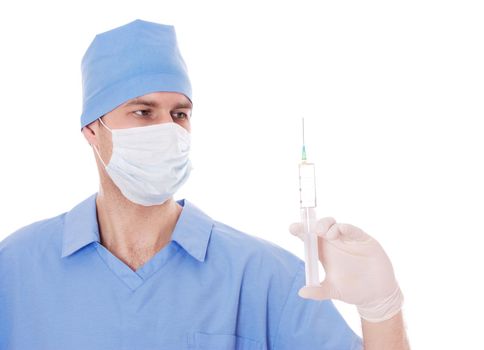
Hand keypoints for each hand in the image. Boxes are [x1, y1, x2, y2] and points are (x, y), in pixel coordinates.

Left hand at [289, 217, 403, 322]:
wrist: (375, 295)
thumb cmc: (352, 290)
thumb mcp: (332, 291)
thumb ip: (317, 292)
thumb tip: (301, 293)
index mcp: (324, 252)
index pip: (310, 238)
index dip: (301, 231)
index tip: (292, 228)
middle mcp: (335, 243)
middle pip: (321, 227)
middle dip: (314, 225)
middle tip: (312, 230)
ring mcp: (349, 240)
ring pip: (336, 225)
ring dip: (328, 225)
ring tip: (324, 233)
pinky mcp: (363, 240)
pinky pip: (353, 230)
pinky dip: (346, 227)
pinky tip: (341, 229)